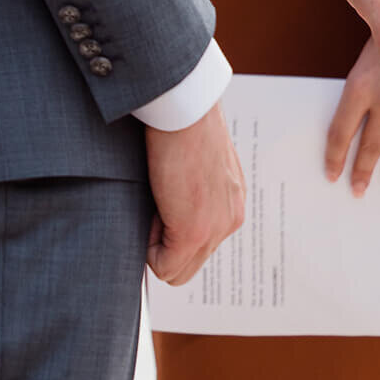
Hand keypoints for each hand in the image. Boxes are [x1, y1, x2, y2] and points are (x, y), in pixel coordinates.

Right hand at [144, 103, 245, 285]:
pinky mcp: (194, 231)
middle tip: (152, 207)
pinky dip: (147, 246)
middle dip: (163, 246)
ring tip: (153, 203)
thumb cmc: (183, 124)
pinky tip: (150, 208)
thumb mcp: (196, 162)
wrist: (184, 109)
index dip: (170, 234)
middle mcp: (230, 218)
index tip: (159, 205)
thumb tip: (166, 210)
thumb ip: (192, 190)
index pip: (201, 246)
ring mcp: (215, 228)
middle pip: (190, 265)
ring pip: (177, 271)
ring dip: (154, 244)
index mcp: (231, 201)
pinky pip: (164, 266)